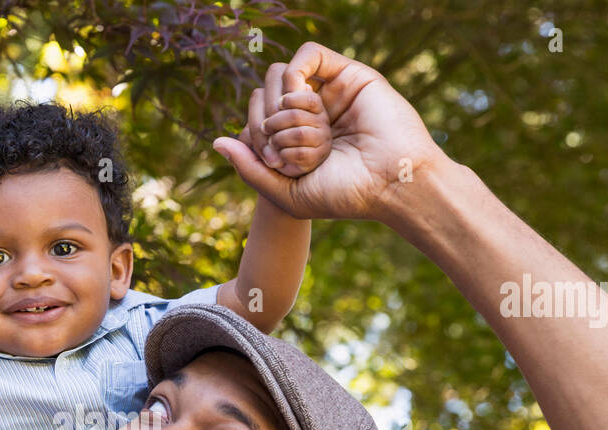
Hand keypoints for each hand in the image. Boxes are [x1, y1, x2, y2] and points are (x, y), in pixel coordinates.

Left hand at [214, 42, 445, 221]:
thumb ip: (250, 169)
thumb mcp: (286, 194)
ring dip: (284, 107)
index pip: (257, 122)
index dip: (255, 138)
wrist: (390, 184)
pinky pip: (308, 55)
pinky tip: (300, 98)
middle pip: (265, 98)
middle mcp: (313, 117)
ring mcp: (330, 94)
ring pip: (283, 78)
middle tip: (286, 151)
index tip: (273, 163)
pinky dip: (295, 73)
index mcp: (299, 143)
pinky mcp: (349, 74)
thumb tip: (216, 141)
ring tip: (306, 132)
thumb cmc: (344, 195)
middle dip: (268, 125)